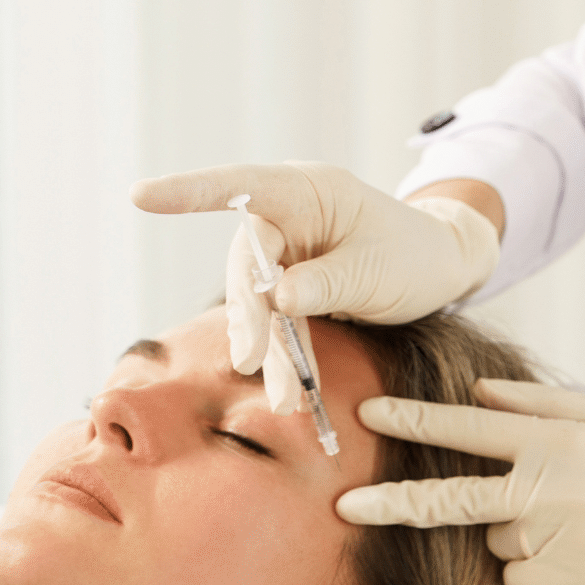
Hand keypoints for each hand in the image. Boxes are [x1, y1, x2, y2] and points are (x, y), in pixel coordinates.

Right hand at [130, 161, 499, 408]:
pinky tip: (290, 393)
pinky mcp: (295, 286)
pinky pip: (280, 322)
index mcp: (308, 192)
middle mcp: (290, 217)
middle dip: (251, 314)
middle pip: (248, 265)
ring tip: (283, 397)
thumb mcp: (376, 270)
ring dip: (270, 349)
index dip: (188, 192)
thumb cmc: (415, 255)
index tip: (141, 196)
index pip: (240, 187)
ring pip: (261, 303)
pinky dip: (285, 355)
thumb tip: (276, 297)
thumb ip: (326, 282)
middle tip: (251, 357)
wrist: (443, 268)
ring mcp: (290, 254)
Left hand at [334, 379, 584, 584]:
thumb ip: (541, 404)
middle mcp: (556, 488)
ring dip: (520, 533)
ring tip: (581, 522)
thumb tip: (477, 394)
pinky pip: (522, 580)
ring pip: (498, 541)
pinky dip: (540, 572)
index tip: (369, 415)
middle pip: (454, 498)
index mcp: (562, 440)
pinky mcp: (573, 584)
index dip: (417, 422)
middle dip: (394, 501)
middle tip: (344, 504)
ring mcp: (564, 540)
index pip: (472, 429)